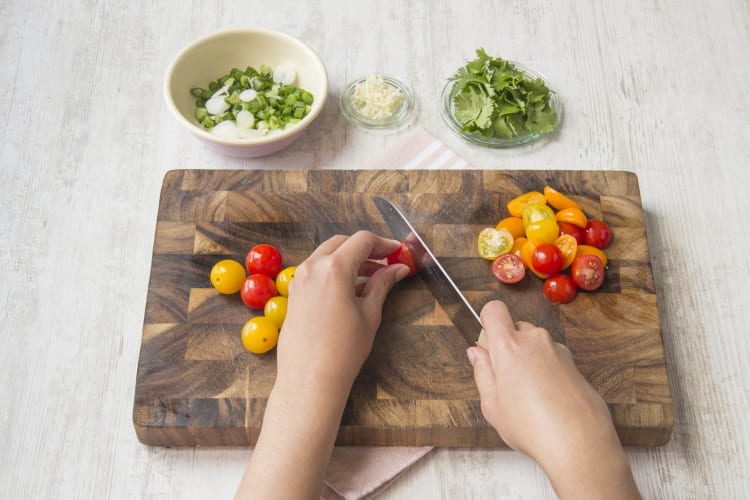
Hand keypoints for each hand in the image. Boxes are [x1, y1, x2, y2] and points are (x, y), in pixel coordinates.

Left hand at [277, 230, 409, 394]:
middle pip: (343, 243)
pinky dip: (334, 270)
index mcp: (334, 268)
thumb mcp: (369, 313)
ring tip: (372, 278)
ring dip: (350, 259)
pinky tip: (350, 289)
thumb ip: (383, 284)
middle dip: (366, 249)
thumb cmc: (342, 351)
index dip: (384, 244)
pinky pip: (316, 270)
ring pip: (327, 254)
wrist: (310, 379)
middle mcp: (312, 267)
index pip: (362, 241)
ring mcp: (298, 278)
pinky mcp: (293, 292)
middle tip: (386, 263)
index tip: (397, 252)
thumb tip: (397, 268)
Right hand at [466, 300, 640, 499]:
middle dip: (508, 346)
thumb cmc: (534, 427)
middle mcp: (536, 341)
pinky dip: (546, 370)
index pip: (495, 310)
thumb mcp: (493, 405)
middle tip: (505, 378)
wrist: (579, 443)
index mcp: (510, 347)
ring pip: (535, 344)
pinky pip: (552, 358)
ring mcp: (558, 350)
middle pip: (516, 328)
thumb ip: (482, 373)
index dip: (487, 320)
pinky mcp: (574, 363)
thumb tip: (476, 354)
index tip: (487, 339)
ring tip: (528, 394)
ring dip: (529, 359)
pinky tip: (546, 399)